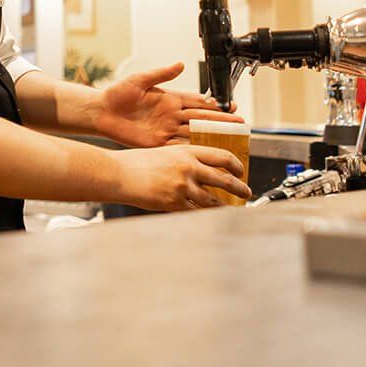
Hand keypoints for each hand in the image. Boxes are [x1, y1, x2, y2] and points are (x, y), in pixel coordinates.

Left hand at [94, 62, 243, 147]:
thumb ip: (161, 74)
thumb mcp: (139, 80)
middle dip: (221, 121)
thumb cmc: (116, 94)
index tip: (231, 106)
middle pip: (201, 118)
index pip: (197, 102)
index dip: (215, 105)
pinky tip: (206, 152)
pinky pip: (178, 146)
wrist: (100, 112)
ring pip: (194, 133)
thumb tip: (180, 64)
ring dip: (212, 137)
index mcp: (169, 99)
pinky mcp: (156, 143)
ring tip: (231, 139)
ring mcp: (165, 129)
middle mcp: (170, 115)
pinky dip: (192, 149)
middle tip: (240, 124)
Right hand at [112, 145, 250, 210]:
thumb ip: (185, 159)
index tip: (241, 171)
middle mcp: (189, 167)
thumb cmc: (137, 163)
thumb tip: (203, 170)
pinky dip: (205, 215)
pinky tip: (209, 216)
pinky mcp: (175, 202)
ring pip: (214, 200)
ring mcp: (183, 186)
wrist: (120, 174)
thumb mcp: (165, 152)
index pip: (222, 156)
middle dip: (240, 188)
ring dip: (225, 206)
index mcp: (187, 151)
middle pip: (225, 179)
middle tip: (245, 193)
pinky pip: (197, 211)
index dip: (236, 165)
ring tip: (230, 208)